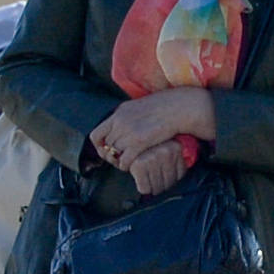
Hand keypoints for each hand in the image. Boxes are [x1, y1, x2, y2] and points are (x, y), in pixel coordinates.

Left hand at [90, 89, 215, 173]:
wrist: (177, 108)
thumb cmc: (162, 107)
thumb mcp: (137, 107)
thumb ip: (125, 117)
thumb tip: (118, 125)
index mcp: (118, 114)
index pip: (97, 134)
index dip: (99, 146)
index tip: (106, 150)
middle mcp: (120, 122)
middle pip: (107, 146)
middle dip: (110, 156)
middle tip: (118, 160)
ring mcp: (129, 132)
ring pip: (114, 154)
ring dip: (118, 162)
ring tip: (125, 164)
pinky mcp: (139, 142)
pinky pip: (124, 160)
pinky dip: (125, 166)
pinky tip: (131, 166)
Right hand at [126, 144, 189, 197]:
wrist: (125, 138)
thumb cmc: (148, 147)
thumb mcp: (166, 148)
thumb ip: (175, 161)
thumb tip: (178, 179)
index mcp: (176, 147)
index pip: (181, 175)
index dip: (172, 179)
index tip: (164, 175)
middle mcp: (166, 152)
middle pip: (169, 183)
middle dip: (162, 185)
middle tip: (154, 179)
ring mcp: (153, 159)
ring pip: (157, 188)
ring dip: (152, 188)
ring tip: (148, 179)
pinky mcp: (139, 165)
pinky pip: (145, 189)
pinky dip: (143, 188)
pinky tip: (141, 180)